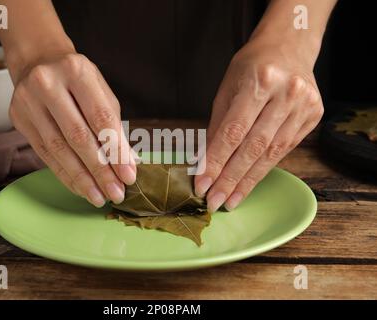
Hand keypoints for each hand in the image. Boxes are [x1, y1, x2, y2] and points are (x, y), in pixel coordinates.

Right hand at [9, 52, 135, 206]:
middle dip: (100, 170)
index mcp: (77, 71)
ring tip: (98, 197)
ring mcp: (28, 101)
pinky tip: (79, 187)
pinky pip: (44, 154)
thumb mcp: (100, 92)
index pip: (101, 118)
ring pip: (58, 149)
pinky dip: (64, 174)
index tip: (129, 175)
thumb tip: (128, 163)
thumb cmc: (76, 79)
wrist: (37, 61)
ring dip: (81, 178)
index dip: (116, 150)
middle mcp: (49, 84)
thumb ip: (114, 126)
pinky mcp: (18, 119)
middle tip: (115, 192)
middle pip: (78, 136)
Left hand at [195, 38, 323, 211]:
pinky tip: (248, 184)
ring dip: (247, 181)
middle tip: (214, 202)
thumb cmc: (251, 68)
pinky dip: (263, 169)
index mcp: (260, 80)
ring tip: (230, 201)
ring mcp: (304, 105)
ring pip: (271, 153)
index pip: (233, 131)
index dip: (216, 161)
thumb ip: (217, 126)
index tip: (201, 185)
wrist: (289, 48)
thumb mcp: (227, 89)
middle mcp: (286, 93)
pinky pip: (284, 150)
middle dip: (230, 179)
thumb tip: (204, 163)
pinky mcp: (313, 116)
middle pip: (253, 146)